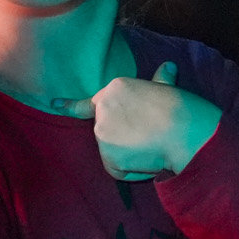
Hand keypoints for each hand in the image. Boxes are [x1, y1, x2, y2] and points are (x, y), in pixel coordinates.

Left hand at [59, 61, 221, 180]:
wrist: (185, 131)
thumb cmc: (181, 108)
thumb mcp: (168, 89)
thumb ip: (161, 81)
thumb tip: (169, 66)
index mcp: (116, 88)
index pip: (90, 101)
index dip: (71, 105)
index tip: (54, 104)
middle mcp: (103, 108)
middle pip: (107, 130)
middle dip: (123, 138)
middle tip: (150, 137)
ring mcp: (103, 132)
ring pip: (112, 151)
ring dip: (130, 155)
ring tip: (153, 147)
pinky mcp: (108, 155)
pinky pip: (117, 170)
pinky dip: (132, 171)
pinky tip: (148, 160)